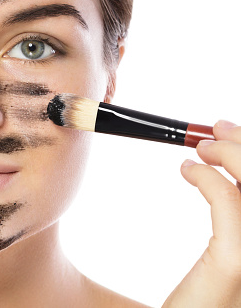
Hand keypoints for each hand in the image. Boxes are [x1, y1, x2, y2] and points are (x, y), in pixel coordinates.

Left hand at [163, 120, 240, 306]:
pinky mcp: (238, 260)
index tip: (230, 131)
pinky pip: (228, 202)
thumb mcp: (234, 249)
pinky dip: (207, 177)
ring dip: (230, 153)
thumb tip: (228, 169)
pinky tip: (187, 172)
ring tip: (200, 148)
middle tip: (215, 131)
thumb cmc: (209, 293)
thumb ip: (239, 211)